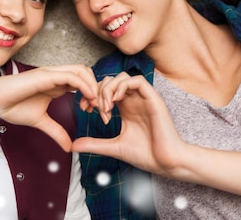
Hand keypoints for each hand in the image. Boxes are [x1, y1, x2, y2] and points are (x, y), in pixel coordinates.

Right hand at [0, 64, 97, 151]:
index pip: (82, 82)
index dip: (92, 94)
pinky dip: (84, 85)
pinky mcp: (45, 76)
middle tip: (99, 108)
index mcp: (56, 85)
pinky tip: (88, 98)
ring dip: (93, 85)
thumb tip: (68, 147)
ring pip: (82, 70)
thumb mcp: (41, 122)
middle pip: (86, 73)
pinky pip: (71, 76)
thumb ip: (56, 132)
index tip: (94, 112)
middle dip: (97, 88)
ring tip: (95, 103)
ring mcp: (51, 74)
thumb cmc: (12, 107)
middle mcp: (56, 76)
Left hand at [72, 72, 186, 174]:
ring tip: (105, 107)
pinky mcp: (154, 99)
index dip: (92, 95)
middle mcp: (134, 100)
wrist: (166, 162)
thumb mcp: (114, 147)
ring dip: (109, 89)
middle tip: (93, 108)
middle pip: (111, 80)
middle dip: (98, 91)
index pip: (106, 89)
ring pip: (123, 77)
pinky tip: (116, 101)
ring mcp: (144, 98)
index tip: (86, 110)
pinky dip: (123, 86)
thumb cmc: (145, 155)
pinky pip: (137, 81)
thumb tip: (74, 145)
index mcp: (125, 108)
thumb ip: (95, 144)